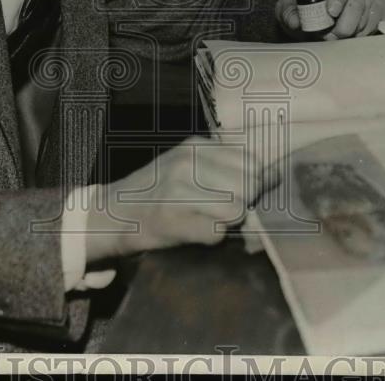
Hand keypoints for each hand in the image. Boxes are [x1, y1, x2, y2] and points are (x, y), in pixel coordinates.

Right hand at [84, 136, 273, 261]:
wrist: (111, 215)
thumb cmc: (156, 191)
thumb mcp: (186, 164)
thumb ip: (224, 166)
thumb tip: (274, 177)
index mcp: (196, 146)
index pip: (252, 162)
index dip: (256, 182)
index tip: (245, 195)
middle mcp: (188, 162)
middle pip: (249, 186)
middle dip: (244, 203)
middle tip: (224, 212)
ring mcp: (179, 189)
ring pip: (237, 210)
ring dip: (229, 222)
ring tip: (207, 220)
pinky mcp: (172, 219)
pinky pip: (216, 233)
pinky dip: (212, 238)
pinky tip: (193, 231)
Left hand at [277, 0, 381, 38]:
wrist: (311, 17)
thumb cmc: (302, 7)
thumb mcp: (288, 7)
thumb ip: (288, 12)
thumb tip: (296, 22)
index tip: (331, 12)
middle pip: (356, 2)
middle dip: (343, 23)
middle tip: (328, 36)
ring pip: (364, 17)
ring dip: (348, 32)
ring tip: (330, 37)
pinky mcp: (372, 14)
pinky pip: (370, 27)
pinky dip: (357, 36)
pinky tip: (344, 38)